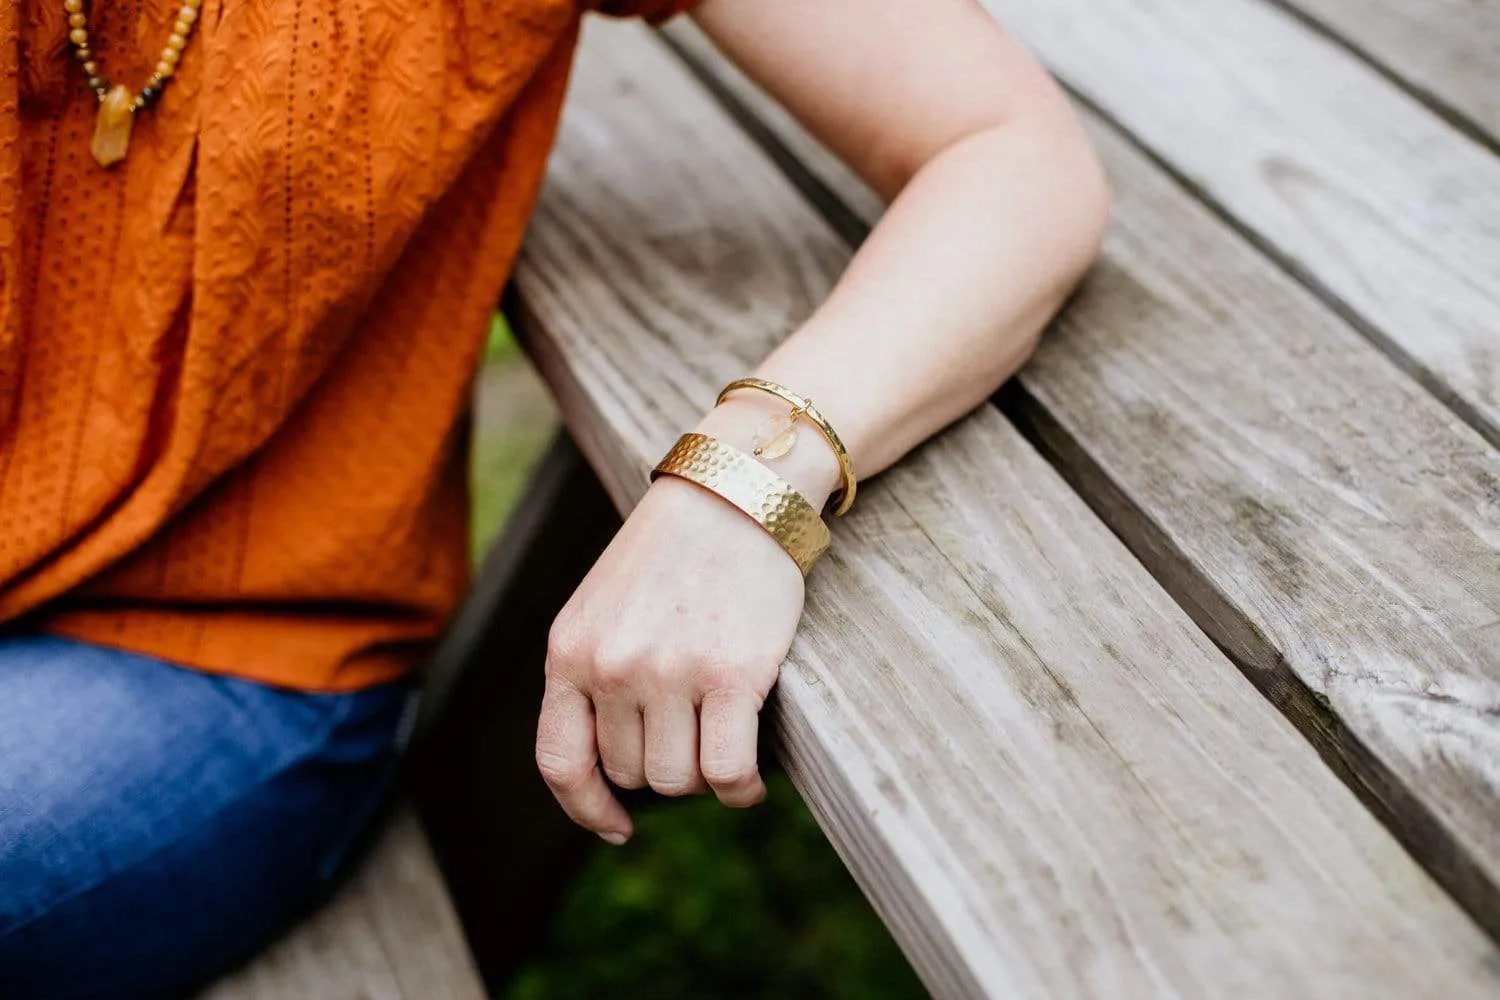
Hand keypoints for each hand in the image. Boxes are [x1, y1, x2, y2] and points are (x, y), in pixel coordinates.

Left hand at [535, 473, 807, 843]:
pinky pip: (728, 772)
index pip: (560, 761)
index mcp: (569, 650)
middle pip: (633, 773)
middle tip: (694, 730)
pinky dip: (740, 789)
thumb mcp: (602, 606)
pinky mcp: (731, 676)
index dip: (587, 807)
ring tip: (722, 740)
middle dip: (664, 764)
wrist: (734, 493)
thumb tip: (611, 768)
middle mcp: (612, 666)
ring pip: (679, 781)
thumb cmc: (672, 553)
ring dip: (704, 777)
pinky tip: (749, 779)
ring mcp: (670, 672)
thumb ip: (591, 673)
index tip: (617, 825)